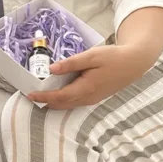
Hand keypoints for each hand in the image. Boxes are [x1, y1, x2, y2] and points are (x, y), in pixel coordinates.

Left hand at [27, 44, 155, 109]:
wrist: (133, 64)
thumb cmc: (112, 58)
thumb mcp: (91, 56)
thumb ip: (71, 64)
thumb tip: (51, 70)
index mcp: (86, 88)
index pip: (60, 97)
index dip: (44, 97)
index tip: (29, 95)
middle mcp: (88, 98)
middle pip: (62, 104)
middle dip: (45, 102)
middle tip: (29, 96)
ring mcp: (92, 99)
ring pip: (69, 105)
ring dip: (54, 102)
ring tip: (39, 96)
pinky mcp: (95, 96)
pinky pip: (75, 102)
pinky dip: (63, 100)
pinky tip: (57, 94)